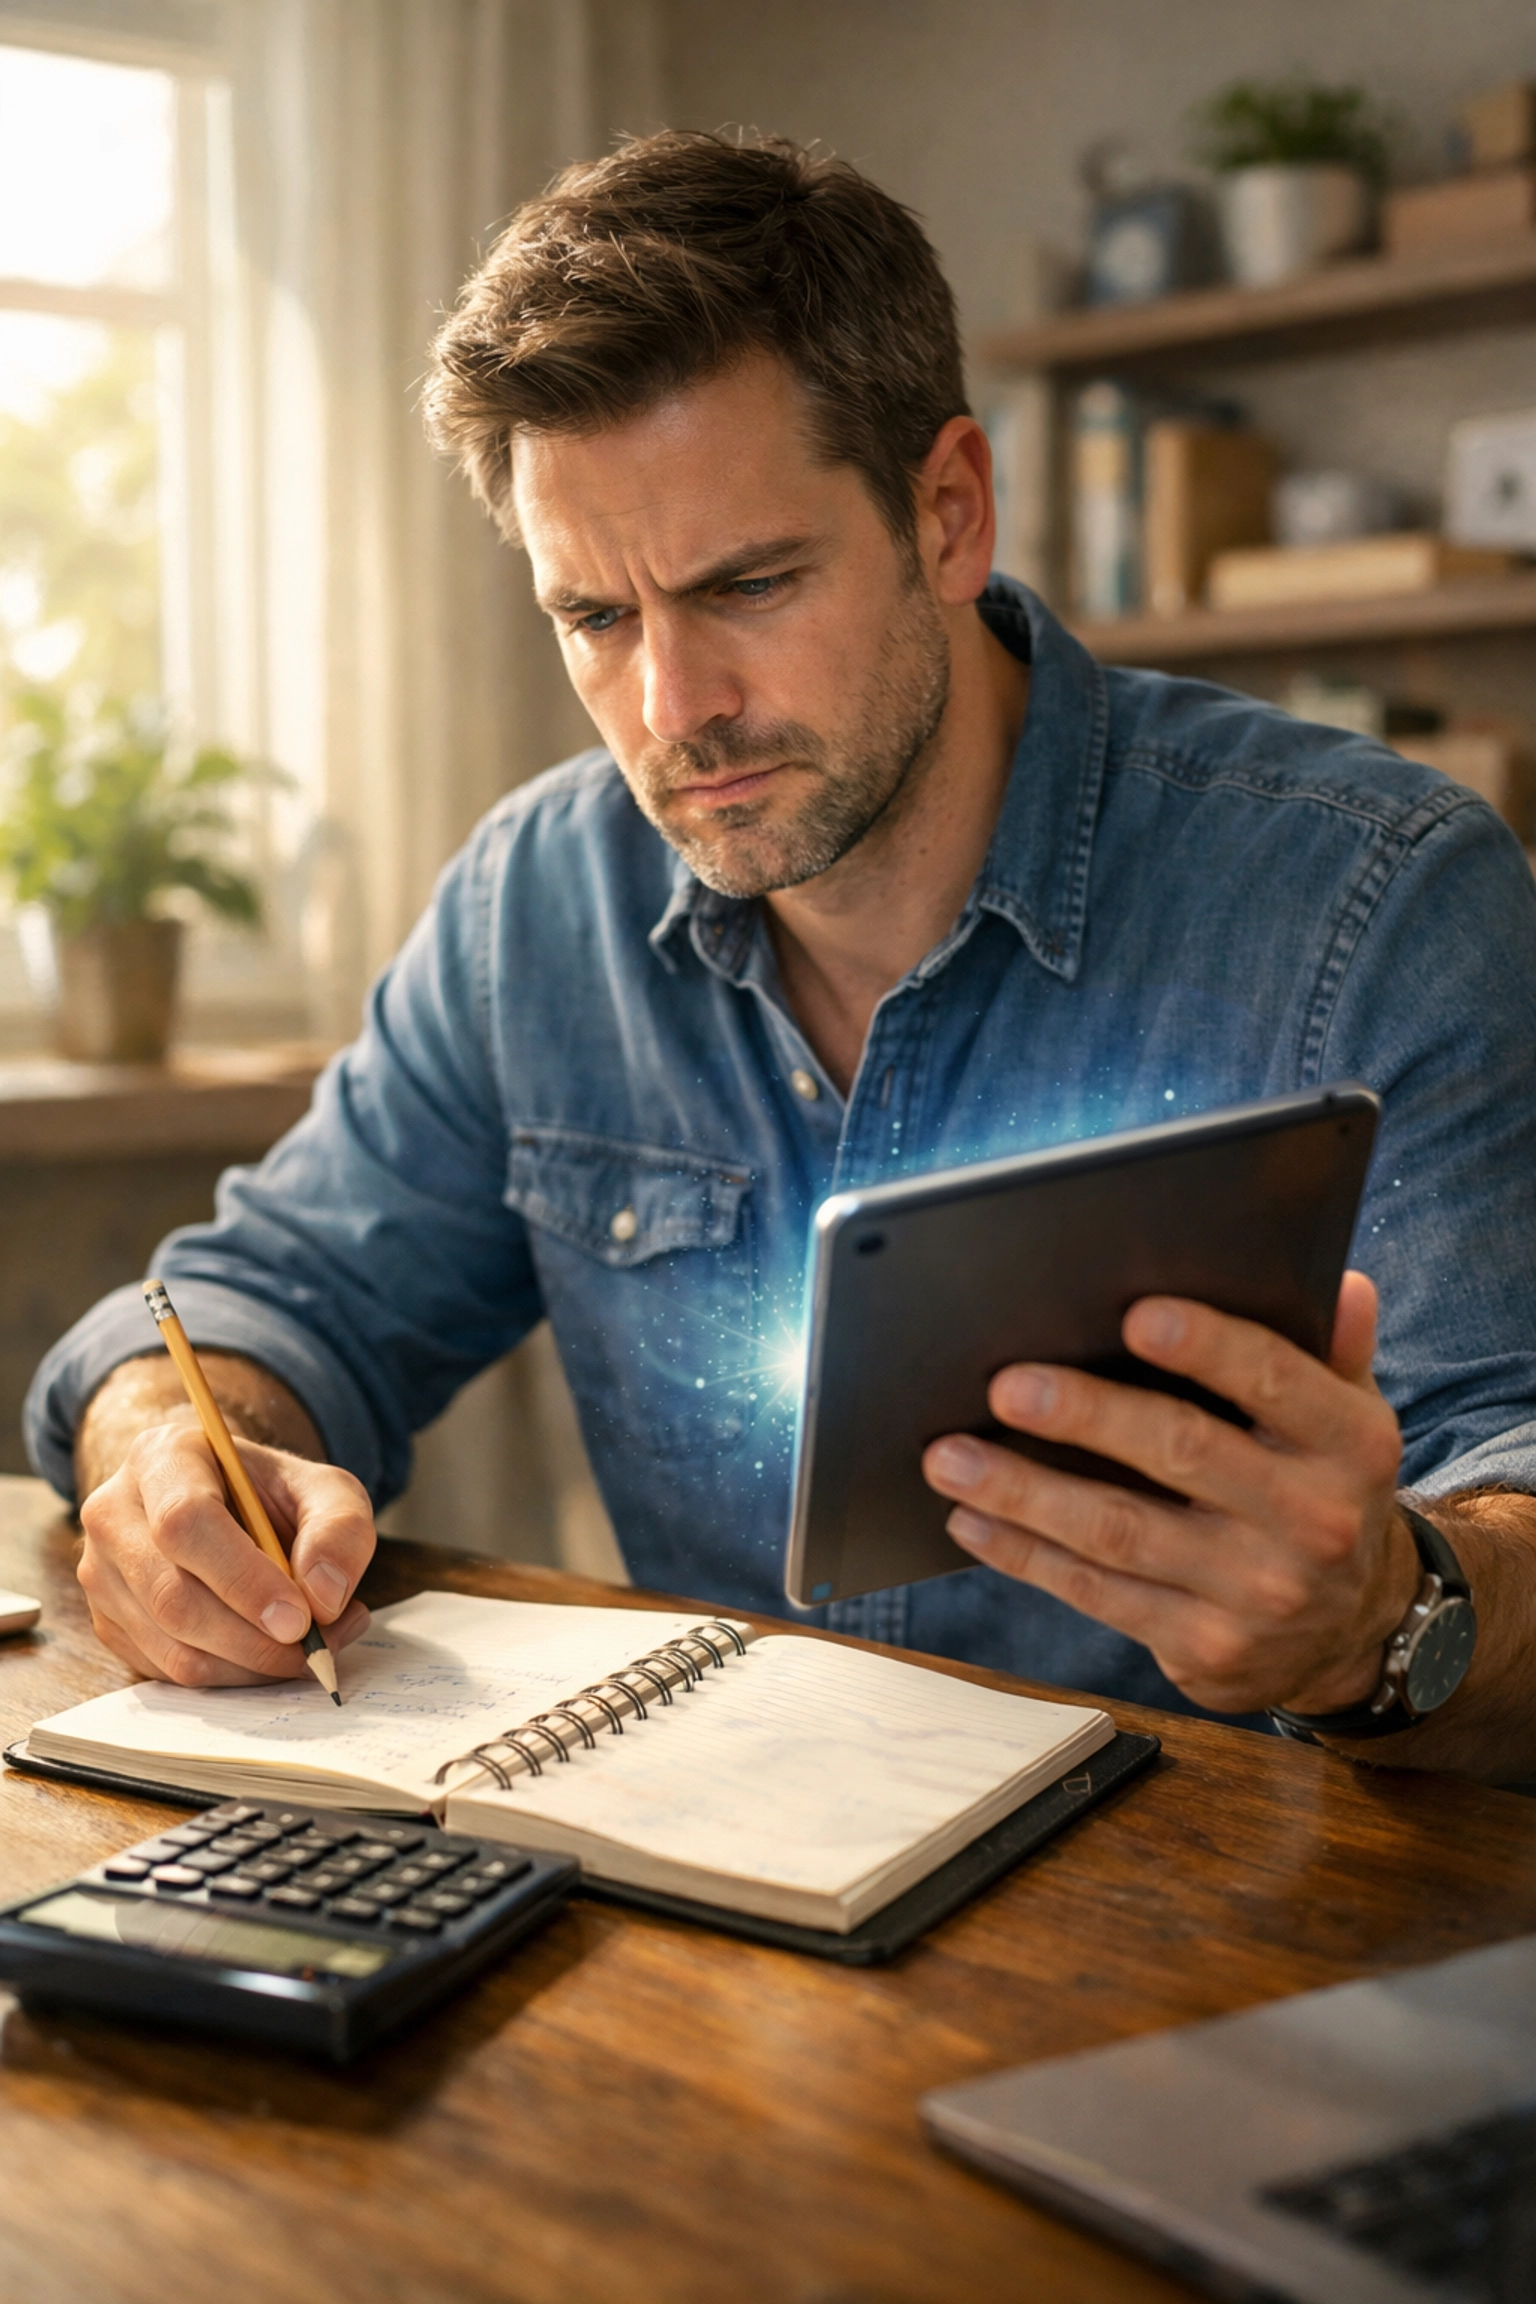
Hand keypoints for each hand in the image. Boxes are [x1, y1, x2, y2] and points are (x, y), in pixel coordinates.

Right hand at [78, 1415, 375, 1686]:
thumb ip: (340, 1529)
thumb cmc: (272, 1495)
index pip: (185, 1522)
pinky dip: (230, 1676)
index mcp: (161, 1458)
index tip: (299, 1619)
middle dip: (252, 1638)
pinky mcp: (109, 1623)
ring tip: (309, 1647)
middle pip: (171, 1595)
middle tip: (315, 1647)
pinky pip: (169, 1672)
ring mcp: (101, 1573)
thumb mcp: (325, 1490)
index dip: (243, 1579)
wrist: (229, 1508)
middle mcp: (114, 1514)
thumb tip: (323, 1597)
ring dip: (249, 1665)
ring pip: (171, 1646)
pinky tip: (271, 1654)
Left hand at [922, 1272, 1419, 1715]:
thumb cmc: (1320, 1489)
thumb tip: (1339, 1285)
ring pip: (1120, 1531)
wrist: (1349, 1634)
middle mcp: (1312, 1521)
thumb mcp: (1347, 1420)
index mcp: (1349, 1444)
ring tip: (949, 1457)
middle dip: (1087, 1417)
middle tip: (1006, 1386)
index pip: (1275, 1381)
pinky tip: (972, 1519)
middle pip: (1182, 1451)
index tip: (1135, 1316)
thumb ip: (1331, 1351)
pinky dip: (1026, 1554)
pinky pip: (1097, 1592)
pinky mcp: (1203, 1646)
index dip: (1207, 1347)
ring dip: (1025, 1493)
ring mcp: (1255, 1592)